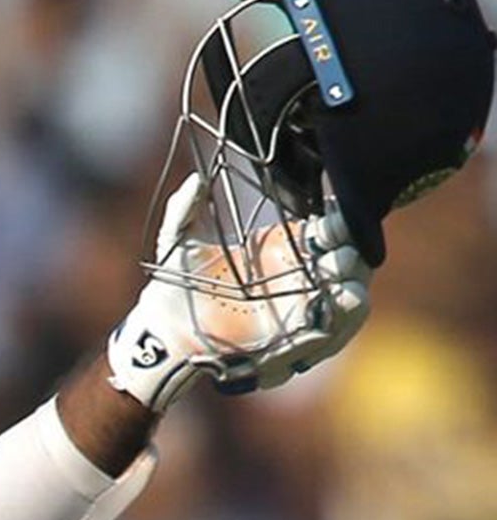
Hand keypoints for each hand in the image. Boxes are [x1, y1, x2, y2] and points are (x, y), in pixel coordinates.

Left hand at [107, 175, 371, 411]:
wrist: (165, 330)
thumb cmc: (176, 285)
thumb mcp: (178, 242)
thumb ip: (184, 209)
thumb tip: (194, 179)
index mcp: (284, 247)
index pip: (328, 229)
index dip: (337, 222)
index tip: (329, 216)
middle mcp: (302, 276)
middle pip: (348, 261)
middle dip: (350, 254)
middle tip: (336, 252)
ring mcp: (304, 309)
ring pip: (351, 296)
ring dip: (354, 288)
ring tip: (344, 284)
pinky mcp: (299, 340)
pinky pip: (334, 332)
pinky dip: (343, 319)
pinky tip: (338, 306)